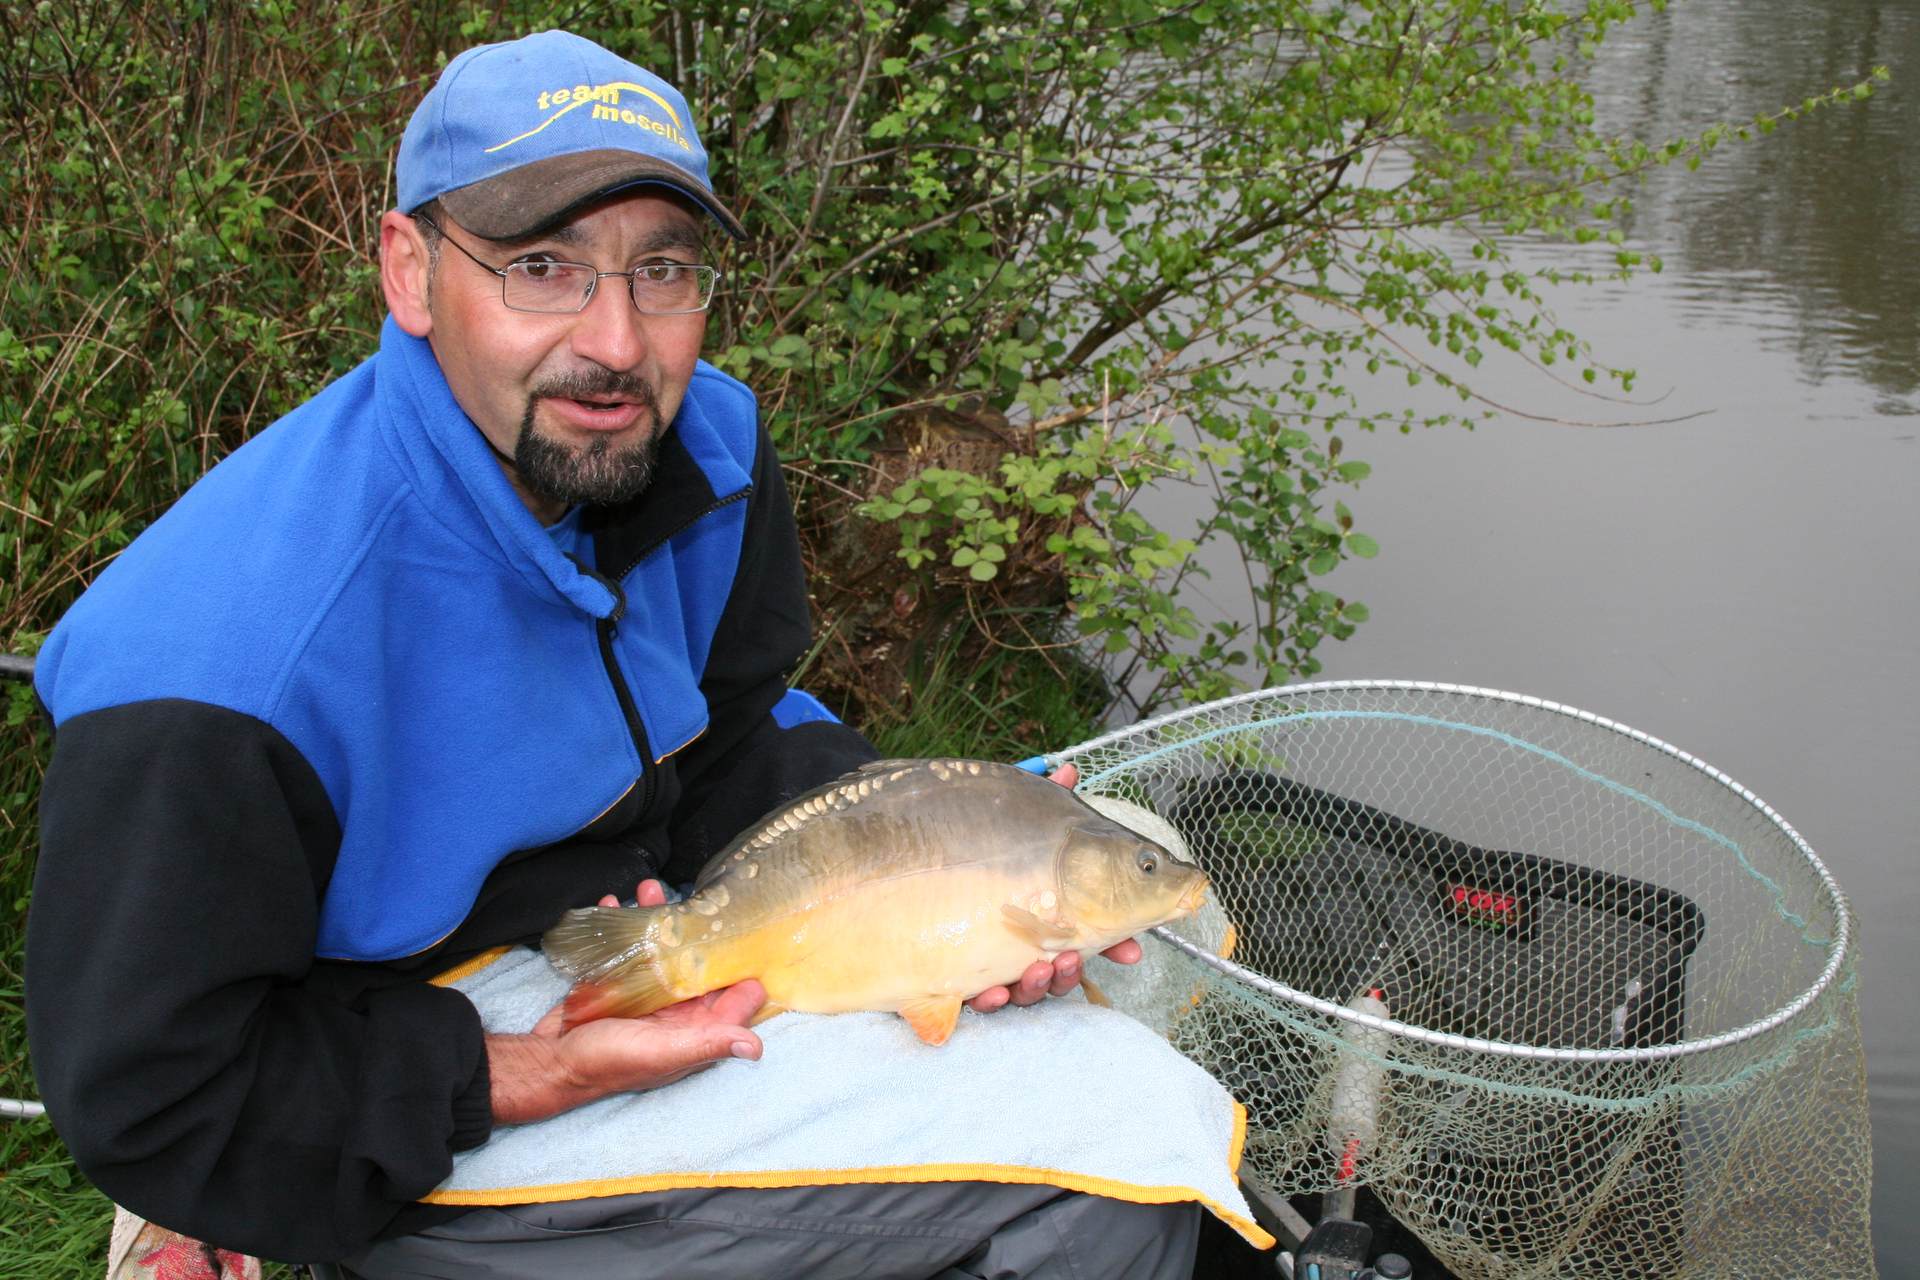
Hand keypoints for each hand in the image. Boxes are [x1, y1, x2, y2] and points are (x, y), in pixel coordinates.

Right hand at [488, 878, 763, 1124]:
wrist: (550, 1063)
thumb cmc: (606, 1063)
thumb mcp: (661, 1052)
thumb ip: (707, 1043)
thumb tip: (756, 1048)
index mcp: (697, 1028)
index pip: (736, 997)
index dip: (746, 967)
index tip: (750, 930)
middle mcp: (680, 1012)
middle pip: (702, 963)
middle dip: (700, 931)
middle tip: (693, 898)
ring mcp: (651, 996)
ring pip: (666, 950)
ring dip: (658, 919)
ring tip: (648, 890)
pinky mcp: (622, 984)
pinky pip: (631, 949)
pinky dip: (624, 927)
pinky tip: (612, 903)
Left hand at [965, 762, 1143, 1014]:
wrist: (885, 856)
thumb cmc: (957, 839)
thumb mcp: (999, 819)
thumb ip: (1034, 801)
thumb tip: (1069, 771)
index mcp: (1037, 913)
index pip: (1081, 933)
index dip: (1111, 946)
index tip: (1131, 952)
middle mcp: (1013, 944)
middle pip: (1053, 971)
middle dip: (1068, 971)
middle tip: (1072, 958)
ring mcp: (981, 965)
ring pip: (1019, 991)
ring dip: (1035, 985)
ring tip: (1037, 968)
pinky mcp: (946, 982)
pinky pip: (968, 1003)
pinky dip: (985, 999)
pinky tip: (990, 991)